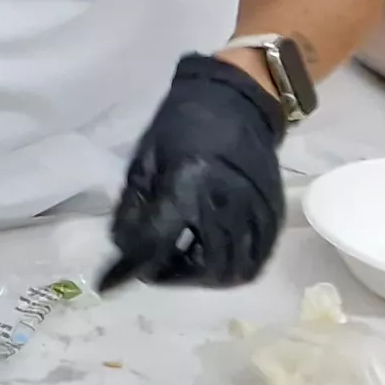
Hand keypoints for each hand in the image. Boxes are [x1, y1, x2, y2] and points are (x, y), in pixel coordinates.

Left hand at [100, 53, 287, 289]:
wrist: (238, 100)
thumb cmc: (182, 125)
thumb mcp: (144, 160)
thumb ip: (132, 208)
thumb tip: (122, 249)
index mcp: (189, 185)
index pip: (157, 242)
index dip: (132, 268)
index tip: (111, 283)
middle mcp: (227, 203)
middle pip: (203, 266)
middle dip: (172, 275)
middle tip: (152, 267)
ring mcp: (256, 211)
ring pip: (235, 269)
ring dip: (203, 276)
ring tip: (182, 263)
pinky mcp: (273, 214)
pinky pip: (258, 257)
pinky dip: (234, 268)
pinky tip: (213, 258)